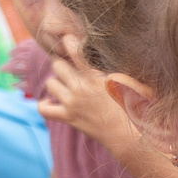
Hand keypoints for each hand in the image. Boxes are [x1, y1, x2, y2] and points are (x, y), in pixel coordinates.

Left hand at [39, 35, 137, 151]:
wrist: (128, 135)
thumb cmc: (133, 108)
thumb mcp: (128, 82)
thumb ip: (114, 68)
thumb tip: (107, 53)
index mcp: (96, 74)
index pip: (72, 47)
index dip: (69, 41)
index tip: (70, 42)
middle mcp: (81, 87)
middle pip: (57, 64)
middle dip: (63, 66)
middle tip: (71, 72)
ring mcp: (73, 103)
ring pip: (50, 83)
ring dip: (56, 84)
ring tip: (66, 88)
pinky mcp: (69, 118)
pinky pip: (44, 109)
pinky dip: (44, 105)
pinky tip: (52, 102)